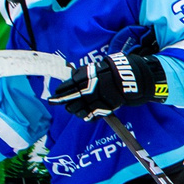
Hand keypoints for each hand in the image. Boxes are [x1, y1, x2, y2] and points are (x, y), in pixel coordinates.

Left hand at [46, 52, 167, 117]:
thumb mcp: (95, 68)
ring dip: (73, 109)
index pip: (68, 86)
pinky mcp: (105, 108)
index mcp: (88, 77)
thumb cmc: (110, 71)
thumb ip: (81, 74)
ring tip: (71, 108)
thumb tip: (68, 78)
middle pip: (72, 99)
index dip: (60, 92)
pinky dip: (86, 116)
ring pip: (80, 109)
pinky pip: (92, 115)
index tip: (52, 97)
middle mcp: (91, 89)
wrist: (130, 78)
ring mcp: (98, 99)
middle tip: (58, 102)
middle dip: (64, 101)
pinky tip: (82, 114)